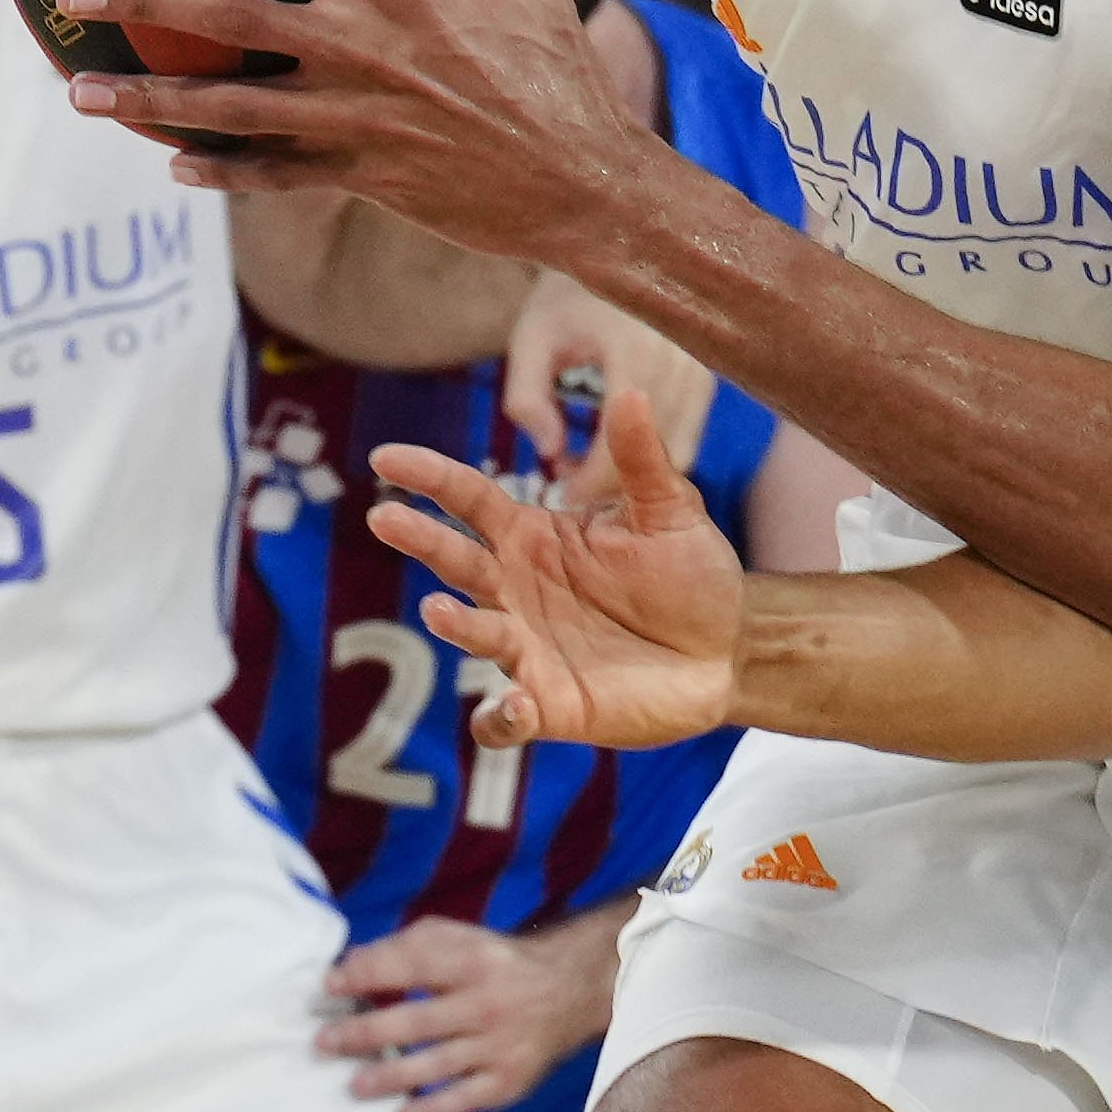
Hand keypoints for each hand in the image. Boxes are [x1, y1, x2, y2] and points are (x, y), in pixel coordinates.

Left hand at [46, 0, 651, 253]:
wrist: (577, 181)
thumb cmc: (554, 62)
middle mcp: (360, 46)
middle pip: (228, 15)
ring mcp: (350, 117)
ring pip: (226, 108)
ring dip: (146, 101)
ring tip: (77, 89)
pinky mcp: (355, 174)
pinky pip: (271, 173)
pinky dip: (220, 171)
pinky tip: (172, 166)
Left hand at [316, 909, 621, 1111]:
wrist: (567, 991)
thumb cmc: (492, 964)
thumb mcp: (458, 939)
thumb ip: (406, 947)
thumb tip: (349, 967)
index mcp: (473, 961)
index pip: (414, 965)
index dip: (369, 974)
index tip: (330, 985)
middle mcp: (488, 1003)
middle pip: (420, 1021)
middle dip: (367, 1033)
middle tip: (325, 1043)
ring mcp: (500, 1045)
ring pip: (439, 1065)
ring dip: (391, 1076)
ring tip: (354, 1085)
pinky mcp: (509, 1080)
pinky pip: (466, 1101)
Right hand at [381, 392, 742, 750]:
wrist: (727, 649)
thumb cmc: (690, 574)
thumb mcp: (671, 512)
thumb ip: (643, 460)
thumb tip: (632, 392)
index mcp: (535, 538)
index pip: (470, 501)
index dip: (429, 477)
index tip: (385, 458)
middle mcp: (518, 592)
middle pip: (458, 562)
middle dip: (420, 540)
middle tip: (383, 517)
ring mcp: (528, 650)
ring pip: (476, 635)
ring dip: (456, 625)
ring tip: (439, 609)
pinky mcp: (549, 707)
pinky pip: (505, 720)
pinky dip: (499, 718)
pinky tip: (514, 705)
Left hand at [504, 269, 715, 471]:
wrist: (616, 249)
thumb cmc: (566, 297)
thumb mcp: (531, 340)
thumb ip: (527, 398)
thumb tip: (551, 452)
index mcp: (633, 348)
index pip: (619, 438)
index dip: (593, 478)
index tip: (563, 496)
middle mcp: (678, 359)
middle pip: (654, 448)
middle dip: (614, 482)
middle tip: (573, 489)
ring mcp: (701, 368)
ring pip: (677, 446)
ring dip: (637, 471)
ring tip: (592, 470)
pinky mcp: (708, 375)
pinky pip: (690, 432)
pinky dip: (658, 453)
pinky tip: (621, 451)